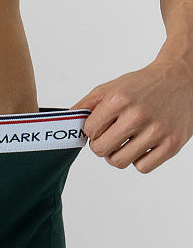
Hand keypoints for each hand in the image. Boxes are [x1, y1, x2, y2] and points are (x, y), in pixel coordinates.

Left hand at [69, 57, 192, 172]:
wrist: (182, 79)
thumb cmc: (144, 85)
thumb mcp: (111, 87)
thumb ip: (86, 105)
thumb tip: (66, 122)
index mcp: (119, 99)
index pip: (89, 131)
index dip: (92, 131)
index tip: (101, 126)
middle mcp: (138, 115)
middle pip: (101, 150)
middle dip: (101, 145)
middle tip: (110, 137)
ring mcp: (157, 131)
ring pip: (119, 162)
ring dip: (118, 155)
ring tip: (125, 142)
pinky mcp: (172, 144)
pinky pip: (142, 168)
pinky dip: (138, 161)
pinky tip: (142, 146)